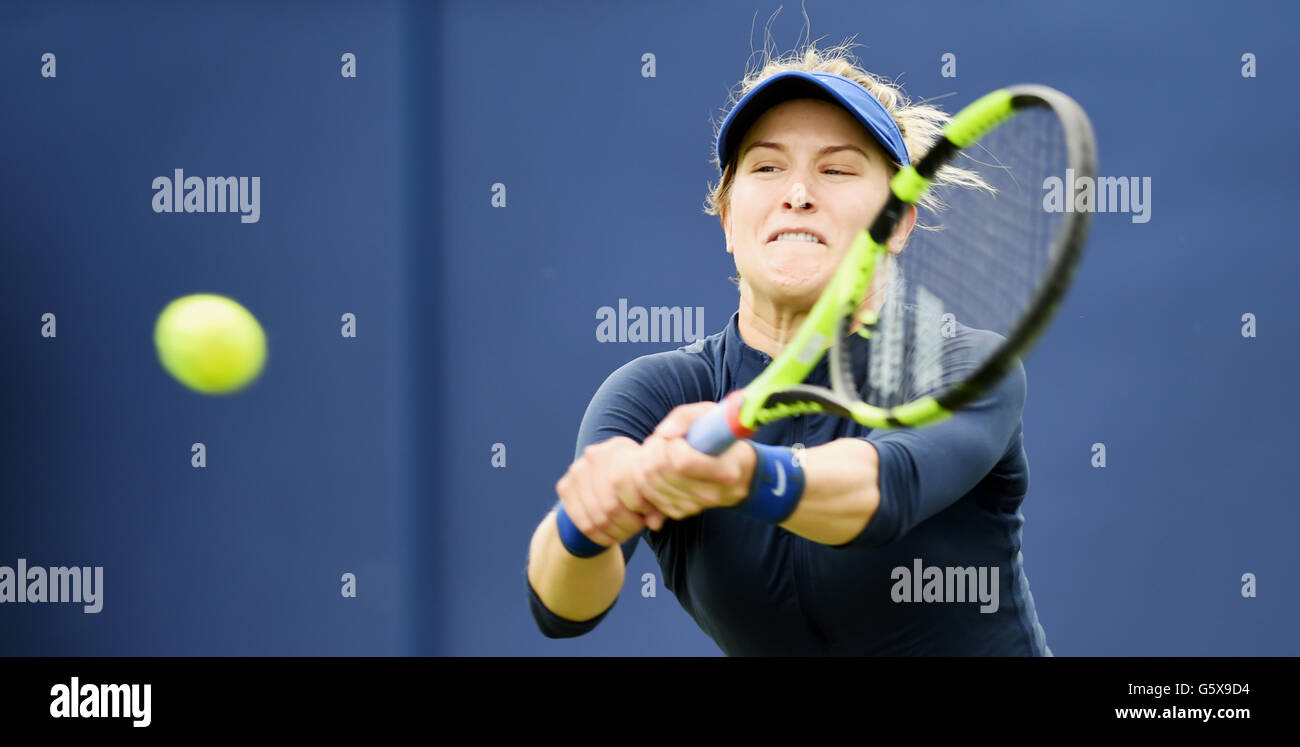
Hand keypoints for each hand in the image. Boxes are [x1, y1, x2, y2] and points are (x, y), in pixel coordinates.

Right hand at [555, 437, 667, 548]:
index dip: (639, 505)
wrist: (607, 479)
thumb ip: (658, 505)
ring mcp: (576, 471)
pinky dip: (600, 537)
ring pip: (597, 517)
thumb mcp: (652, 490)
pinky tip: (612, 537)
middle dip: (628, 523)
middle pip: (610, 504)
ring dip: (616, 532)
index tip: (647, 514)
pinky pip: (583, 523)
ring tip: (627, 532)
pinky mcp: (564, 487)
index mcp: (618, 448)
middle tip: (638, 527)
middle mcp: (593, 455)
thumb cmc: (638, 484)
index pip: (623, 481)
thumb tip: (654, 524)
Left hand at [633, 402, 756, 520]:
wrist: (739, 473)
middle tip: (660, 440)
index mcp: (725, 470)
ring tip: (657, 450)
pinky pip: (649, 496)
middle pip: (661, 471)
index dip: (671, 444)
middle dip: (653, 449)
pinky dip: (645, 479)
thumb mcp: (712, 416)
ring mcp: (695, 506)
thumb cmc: (722, 440)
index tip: (678, 437)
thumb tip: (663, 433)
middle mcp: (711, 494)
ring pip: (650, 484)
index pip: (682, 461)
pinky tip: (656, 467)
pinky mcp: (680, 511)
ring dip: (644, 462)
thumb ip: (686, 417)